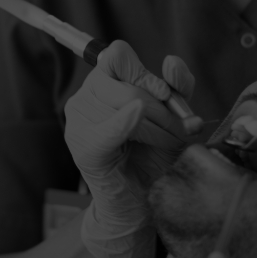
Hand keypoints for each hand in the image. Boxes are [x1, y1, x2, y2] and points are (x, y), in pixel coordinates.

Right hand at [64, 40, 194, 257]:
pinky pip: (108, 129)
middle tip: (176, 131)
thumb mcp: (173, 117)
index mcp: (105, 82)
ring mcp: (80, 121)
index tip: (165, 96)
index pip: (117, 55)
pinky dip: (124, 123)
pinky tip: (136, 120)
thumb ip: (176, 87)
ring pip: (127, 105)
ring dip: (157, 127)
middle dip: (162, 109)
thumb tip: (171, 62)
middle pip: (129, 84)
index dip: (144, 72)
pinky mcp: (84, 146)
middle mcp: (86, 96)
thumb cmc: (154, 156)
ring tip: (163, 143)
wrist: (143, 202)